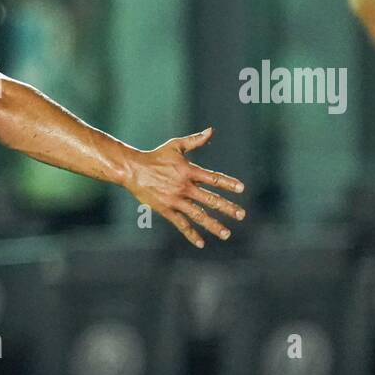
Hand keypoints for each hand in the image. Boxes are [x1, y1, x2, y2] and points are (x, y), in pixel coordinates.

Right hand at [123, 127, 244, 247]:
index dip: (228, 183)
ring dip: (213, 225)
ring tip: (226, 234)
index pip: (213, 178)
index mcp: (188, 171)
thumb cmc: (155, 156)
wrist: (132, 170)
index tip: (242, 189)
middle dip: (227, 208)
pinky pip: (180, 224)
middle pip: (210, 199)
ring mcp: (175, 200)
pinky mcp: (166, 210)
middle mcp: (184, 187)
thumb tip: (211, 131)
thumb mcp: (175, 146)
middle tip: (241, 215)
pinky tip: (201, 243)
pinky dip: (191, 234)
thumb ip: (195, 140)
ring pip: (198, 215)